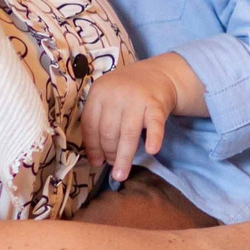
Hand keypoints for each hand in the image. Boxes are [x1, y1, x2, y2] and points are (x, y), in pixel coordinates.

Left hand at [81, 58, 189, 184]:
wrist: (159, 74)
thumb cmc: (128, 92)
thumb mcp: (108, 98)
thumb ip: (99, 120)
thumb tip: (94, 158)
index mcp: (99, 91)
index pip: (90, 125)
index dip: (92, 147)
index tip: (95, 162)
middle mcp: (116, 93)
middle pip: (108, 132)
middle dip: (109, 154)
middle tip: (112, 167)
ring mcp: (137, 98)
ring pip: (128, 133)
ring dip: (124, 157)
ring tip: (121, 175)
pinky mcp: (156, 104)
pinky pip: (154, 124)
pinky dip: (154, 137)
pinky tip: (151, 150)